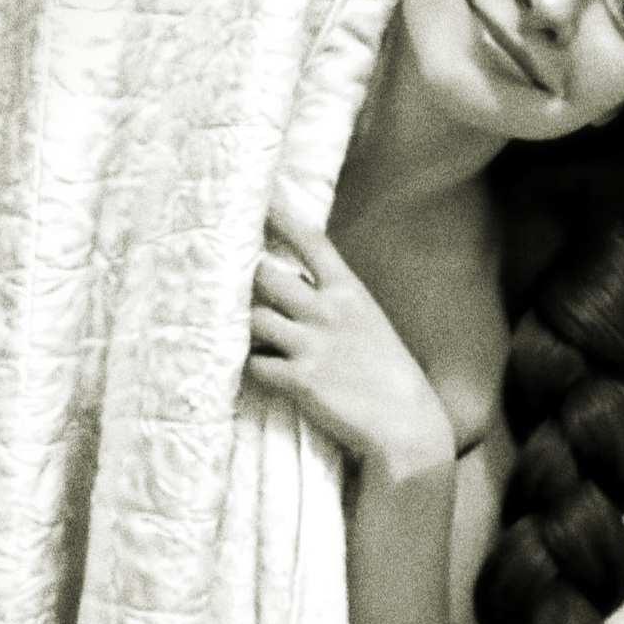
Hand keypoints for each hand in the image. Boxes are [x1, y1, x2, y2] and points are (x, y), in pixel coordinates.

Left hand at [245, 202, 454, 479]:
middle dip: (240, 274)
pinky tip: (245, 368)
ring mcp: (312, 345)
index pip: (311, 241)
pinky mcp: (300, 381)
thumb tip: (295, 289)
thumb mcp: (369, 325)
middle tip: (216, 272)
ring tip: (224, 326)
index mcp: (349, 293)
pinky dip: (246, 364)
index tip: (256, 195)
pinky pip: (254, 364)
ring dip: (237, 324)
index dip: (280, 216)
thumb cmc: (389, 378)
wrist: (408, 428)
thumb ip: (334, 304)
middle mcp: (328, 312)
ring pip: (253, 317)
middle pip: (264, 274)